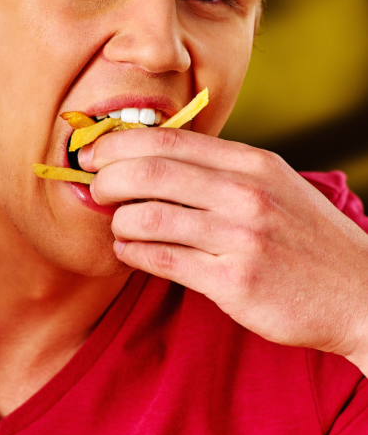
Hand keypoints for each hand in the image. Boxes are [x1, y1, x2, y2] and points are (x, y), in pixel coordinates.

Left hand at [79, 128, 367, 372]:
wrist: (361, 294)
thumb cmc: (306, 238)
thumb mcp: (273, 184)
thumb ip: (219, 169)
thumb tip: (153, 154)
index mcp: (251, 163)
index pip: (167, 140)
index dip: (118, 143)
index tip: (93, 152)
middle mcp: (245, 194)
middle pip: (149, 172)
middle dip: (106, 178)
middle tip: (95, 187)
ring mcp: (240, 238)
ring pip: (148, 217)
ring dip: (118, 220)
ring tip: (119, 225)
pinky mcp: (233, 281)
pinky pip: (161, 260)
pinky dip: (132, 253)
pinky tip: (129, 251)